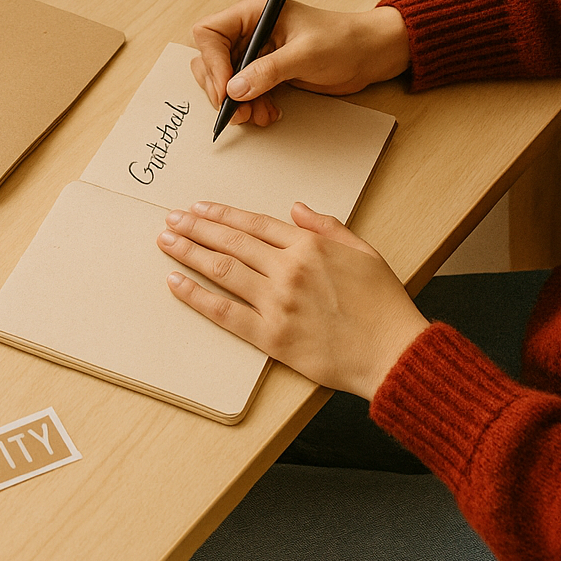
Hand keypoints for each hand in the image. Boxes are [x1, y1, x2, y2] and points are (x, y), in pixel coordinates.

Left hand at [158, 200, 427, 400]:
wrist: (393, 352)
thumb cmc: (383, 304)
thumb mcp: (363, 251)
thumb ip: (327, 226)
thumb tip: (297, 208)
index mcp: (309, 246)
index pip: (253, 224)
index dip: (221, 215)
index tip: (198, 208)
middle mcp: (288, 270)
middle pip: (231, 242)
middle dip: (196, 228)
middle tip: (171, 220)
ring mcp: (277, 303)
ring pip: (222, 271)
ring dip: (189, 253)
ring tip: (167, 242)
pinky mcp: (271, 336)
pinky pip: (224, 313)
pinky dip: (196, 296)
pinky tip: (176, 283)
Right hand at [191, 0, 409, 126]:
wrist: (369, 55)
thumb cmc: (343, 41)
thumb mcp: (305, 54)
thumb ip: (268, 70)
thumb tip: (234, 89)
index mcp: (256, 11)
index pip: (211, 32)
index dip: (212, 62)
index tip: (226, 89)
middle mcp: (252, 29)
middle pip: (211, 58)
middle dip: (221, 87)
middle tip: (237, 111)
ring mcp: (258, 51)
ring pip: (225, 79)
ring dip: (237, 101)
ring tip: (256, 115)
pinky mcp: (267, 70)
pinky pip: (244, 90)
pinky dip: (250, 105)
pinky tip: (268, 112)